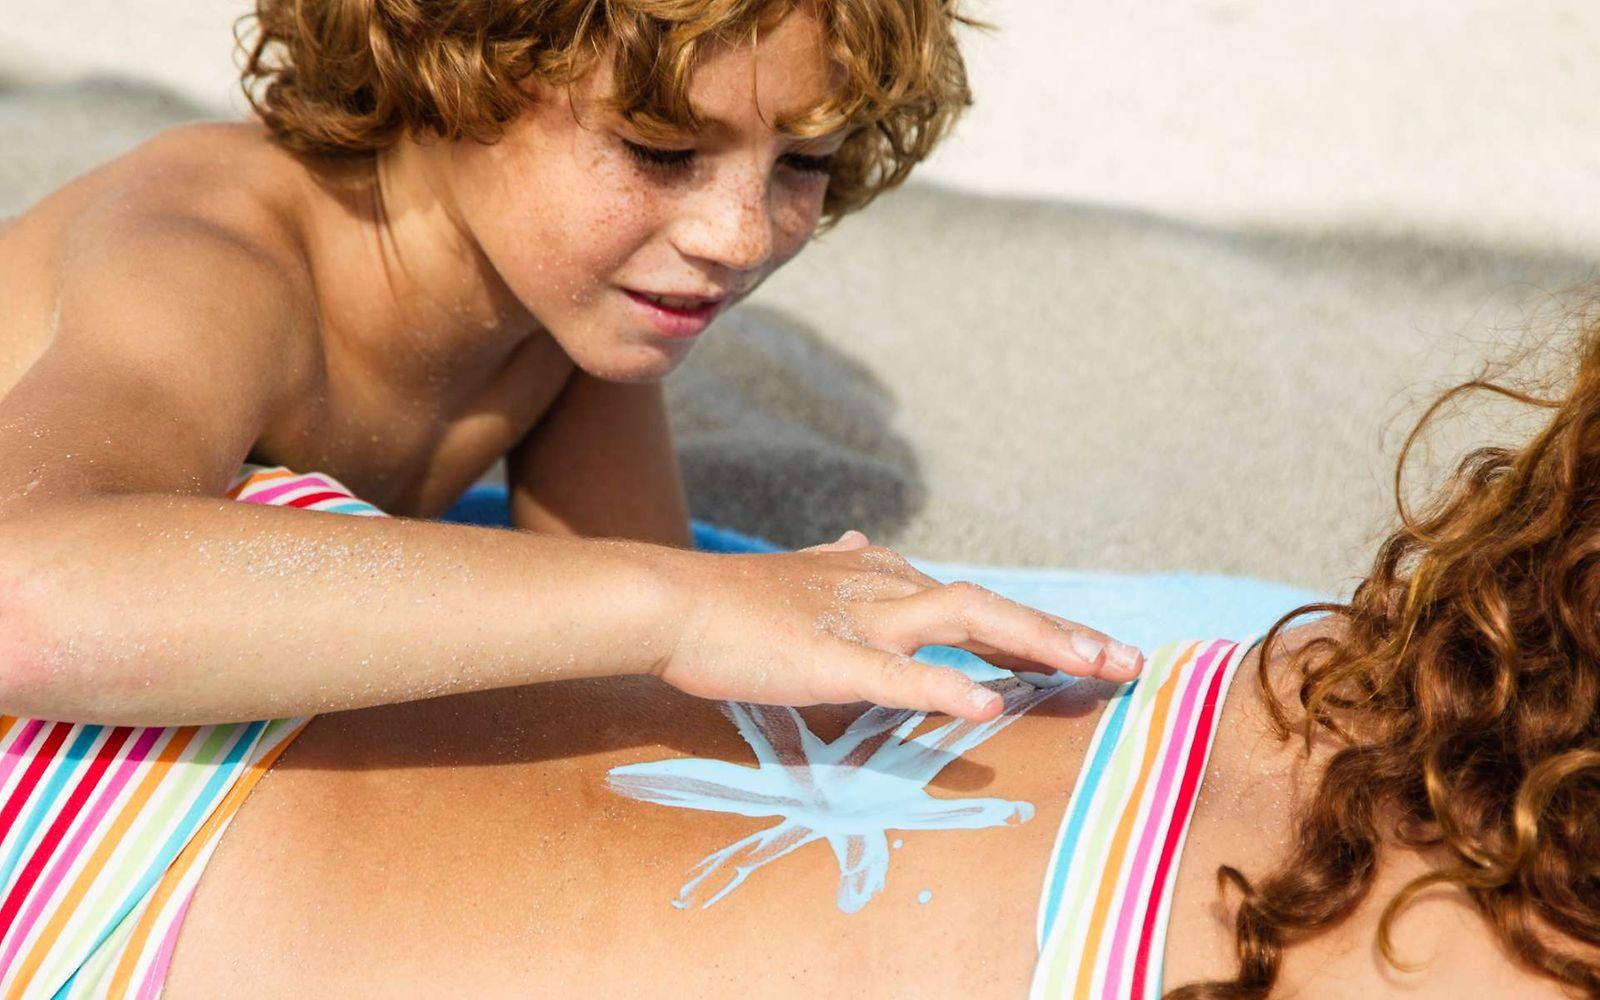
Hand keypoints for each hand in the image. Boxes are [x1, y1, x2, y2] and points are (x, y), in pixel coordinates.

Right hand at [648, 530, 1143, 720]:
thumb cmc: (731, 605)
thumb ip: (838, 565)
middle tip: (1128, 663)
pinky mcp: (829, 656)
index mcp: (881, 580)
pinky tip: (987, 701)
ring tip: (1096, 668)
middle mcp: (886, 590)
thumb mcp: (798, 578)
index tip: (1093, 652)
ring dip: (1037, 641)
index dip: (1039, 628)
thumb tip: (857, 540)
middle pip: (993, 606)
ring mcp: (861, 621)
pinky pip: (896, 673)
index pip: (977, 604)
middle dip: (1064, 635)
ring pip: (967, 619)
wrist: (670, 602)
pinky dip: (943, 684)